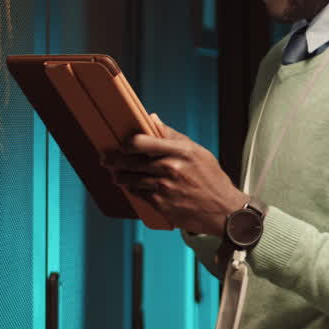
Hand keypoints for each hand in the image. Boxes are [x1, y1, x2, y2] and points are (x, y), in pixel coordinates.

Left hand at [103, 114, 248, 235]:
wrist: (222, 210)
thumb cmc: (211, 178)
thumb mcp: (197, 152)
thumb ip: (172, 136)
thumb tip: (152, 119)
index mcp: (180, 151)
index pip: (140, 142)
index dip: (127, 143)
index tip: (123, 144)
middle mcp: (170, 168)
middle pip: (130, 161)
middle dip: (114, 160)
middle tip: (107, 159)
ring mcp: (164, 187)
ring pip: (129, 179)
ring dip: (120, 176)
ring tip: (117, 175)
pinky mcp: (160, 204)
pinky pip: (137, 194)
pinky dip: (133, 190)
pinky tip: (133, 187)